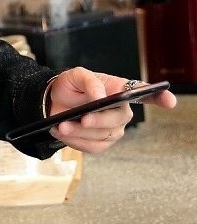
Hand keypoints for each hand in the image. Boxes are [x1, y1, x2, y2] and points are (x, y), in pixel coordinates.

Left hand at [47, 67, 176, 153]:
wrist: (53, 102)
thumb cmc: (70, 86)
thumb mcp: (75, 76)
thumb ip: (90, 82)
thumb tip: (101, 96)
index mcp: (120, 90)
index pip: (145, 93)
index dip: (159, 98)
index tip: (169, 101)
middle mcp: (121, 111)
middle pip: (118, 120)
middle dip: (98, 121)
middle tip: (82, 119)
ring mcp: (113, 128)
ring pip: (103, 136)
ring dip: (79, 132)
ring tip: (60, 126)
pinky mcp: (101, 142)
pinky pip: (93, 147)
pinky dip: (75, 141)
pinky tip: (62, 132)